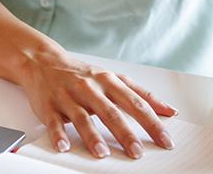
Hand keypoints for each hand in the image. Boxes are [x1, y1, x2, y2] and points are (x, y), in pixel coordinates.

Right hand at [17, 49, 177, 158]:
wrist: (42, 60)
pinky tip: (63, 146)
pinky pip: (53, 121)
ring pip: (81, 117)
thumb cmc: (82, 73)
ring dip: (91, 135)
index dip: (152, 122)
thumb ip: (140, 94)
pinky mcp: (49, 105)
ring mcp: (68, 96)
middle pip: (109, 111)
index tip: (165, 141)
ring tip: (102, 152)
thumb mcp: (113, 78)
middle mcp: (89, 88)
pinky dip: (58, 133)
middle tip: (137, 152)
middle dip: (124, 132)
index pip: (134, 103)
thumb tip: (169, 111)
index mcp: (108, 81)